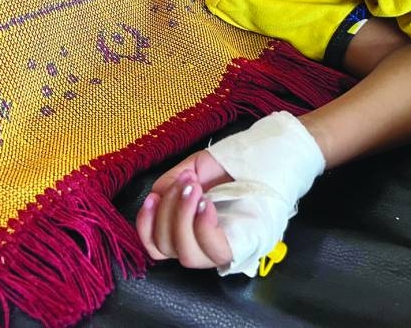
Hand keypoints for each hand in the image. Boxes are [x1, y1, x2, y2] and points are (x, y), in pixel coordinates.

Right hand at [136, 149, 233, 268]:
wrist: (264, 155)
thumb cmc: (230, 165)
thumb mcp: (193, 168)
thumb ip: (169, 183)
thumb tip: (155, 197)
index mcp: (185, 228)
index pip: (155, 244)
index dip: (145, 225)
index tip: (152, 198)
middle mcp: (199, 243)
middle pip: (166, 247)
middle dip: (169, 210)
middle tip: (186, 182)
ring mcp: (217, 248)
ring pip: (186, 254)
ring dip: (183, 218)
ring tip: (197, 189)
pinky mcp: (238, 248)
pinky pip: (214, 251)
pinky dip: (203, 228)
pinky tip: (206, 204)